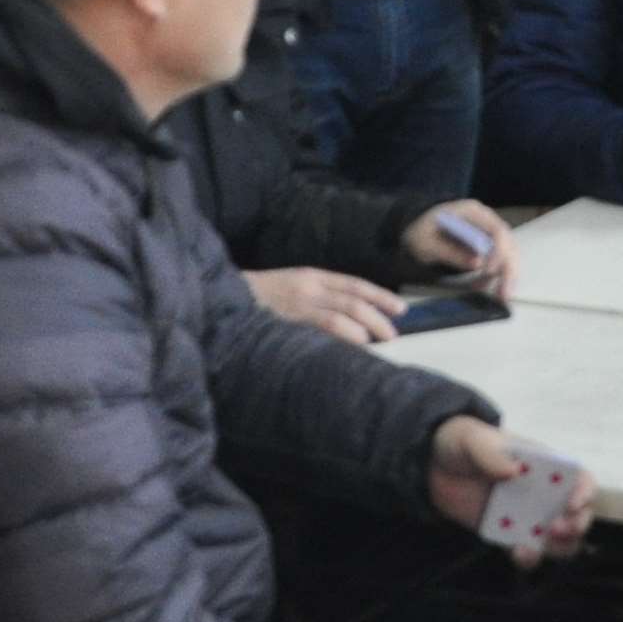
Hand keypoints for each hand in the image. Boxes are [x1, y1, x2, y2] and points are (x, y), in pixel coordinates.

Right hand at [248, 266, 402, 346]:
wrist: (221, 297)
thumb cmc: (257, 299)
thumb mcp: (290, 288)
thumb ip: (316, 299)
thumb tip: (349, 320)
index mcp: (311, 276)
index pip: (354, 284)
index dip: (379, 296)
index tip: (400, 309)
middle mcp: (308, 286)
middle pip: (354, 299)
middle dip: (378, 316)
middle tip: (393, 333)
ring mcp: (298, 302)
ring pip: (343, 312)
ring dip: (365, 327)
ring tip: (379, 341)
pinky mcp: (287, 319)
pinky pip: (323, 325)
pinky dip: (343, 334)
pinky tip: (356, 345)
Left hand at [402, 200, 515, 295]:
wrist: (419, 228)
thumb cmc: (422, 231)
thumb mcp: (427, 242)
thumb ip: (451, 252)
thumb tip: (477, 264)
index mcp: (472, 212)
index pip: (497, 230)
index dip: (498, 251)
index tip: (489, 271)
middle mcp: (486, 220)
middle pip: (508, 243)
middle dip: (509, 269)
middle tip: (504, 294)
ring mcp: (488, 232)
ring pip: (509, 254)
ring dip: (508, 276)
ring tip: (502, 296)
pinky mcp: (487, 245)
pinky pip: (500, 260)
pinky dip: (498, 276)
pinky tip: (490, 289)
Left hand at [425, 414, 594, 563]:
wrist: (430, 466)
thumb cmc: (460, 442)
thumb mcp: (471, 439)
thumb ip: (490, 453)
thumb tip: (514, 471)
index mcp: (544, 464)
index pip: (579, 478)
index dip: (585, 492)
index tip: (573, 504)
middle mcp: (544, 492)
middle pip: (578, 514)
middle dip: (576, 524)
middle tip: (556, 528)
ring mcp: (529, 516)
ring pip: (561, 539)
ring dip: (559, 547)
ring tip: (535, 546)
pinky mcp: (509, 535)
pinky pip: (529, 552)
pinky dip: (529, 558)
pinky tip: (517, 553)